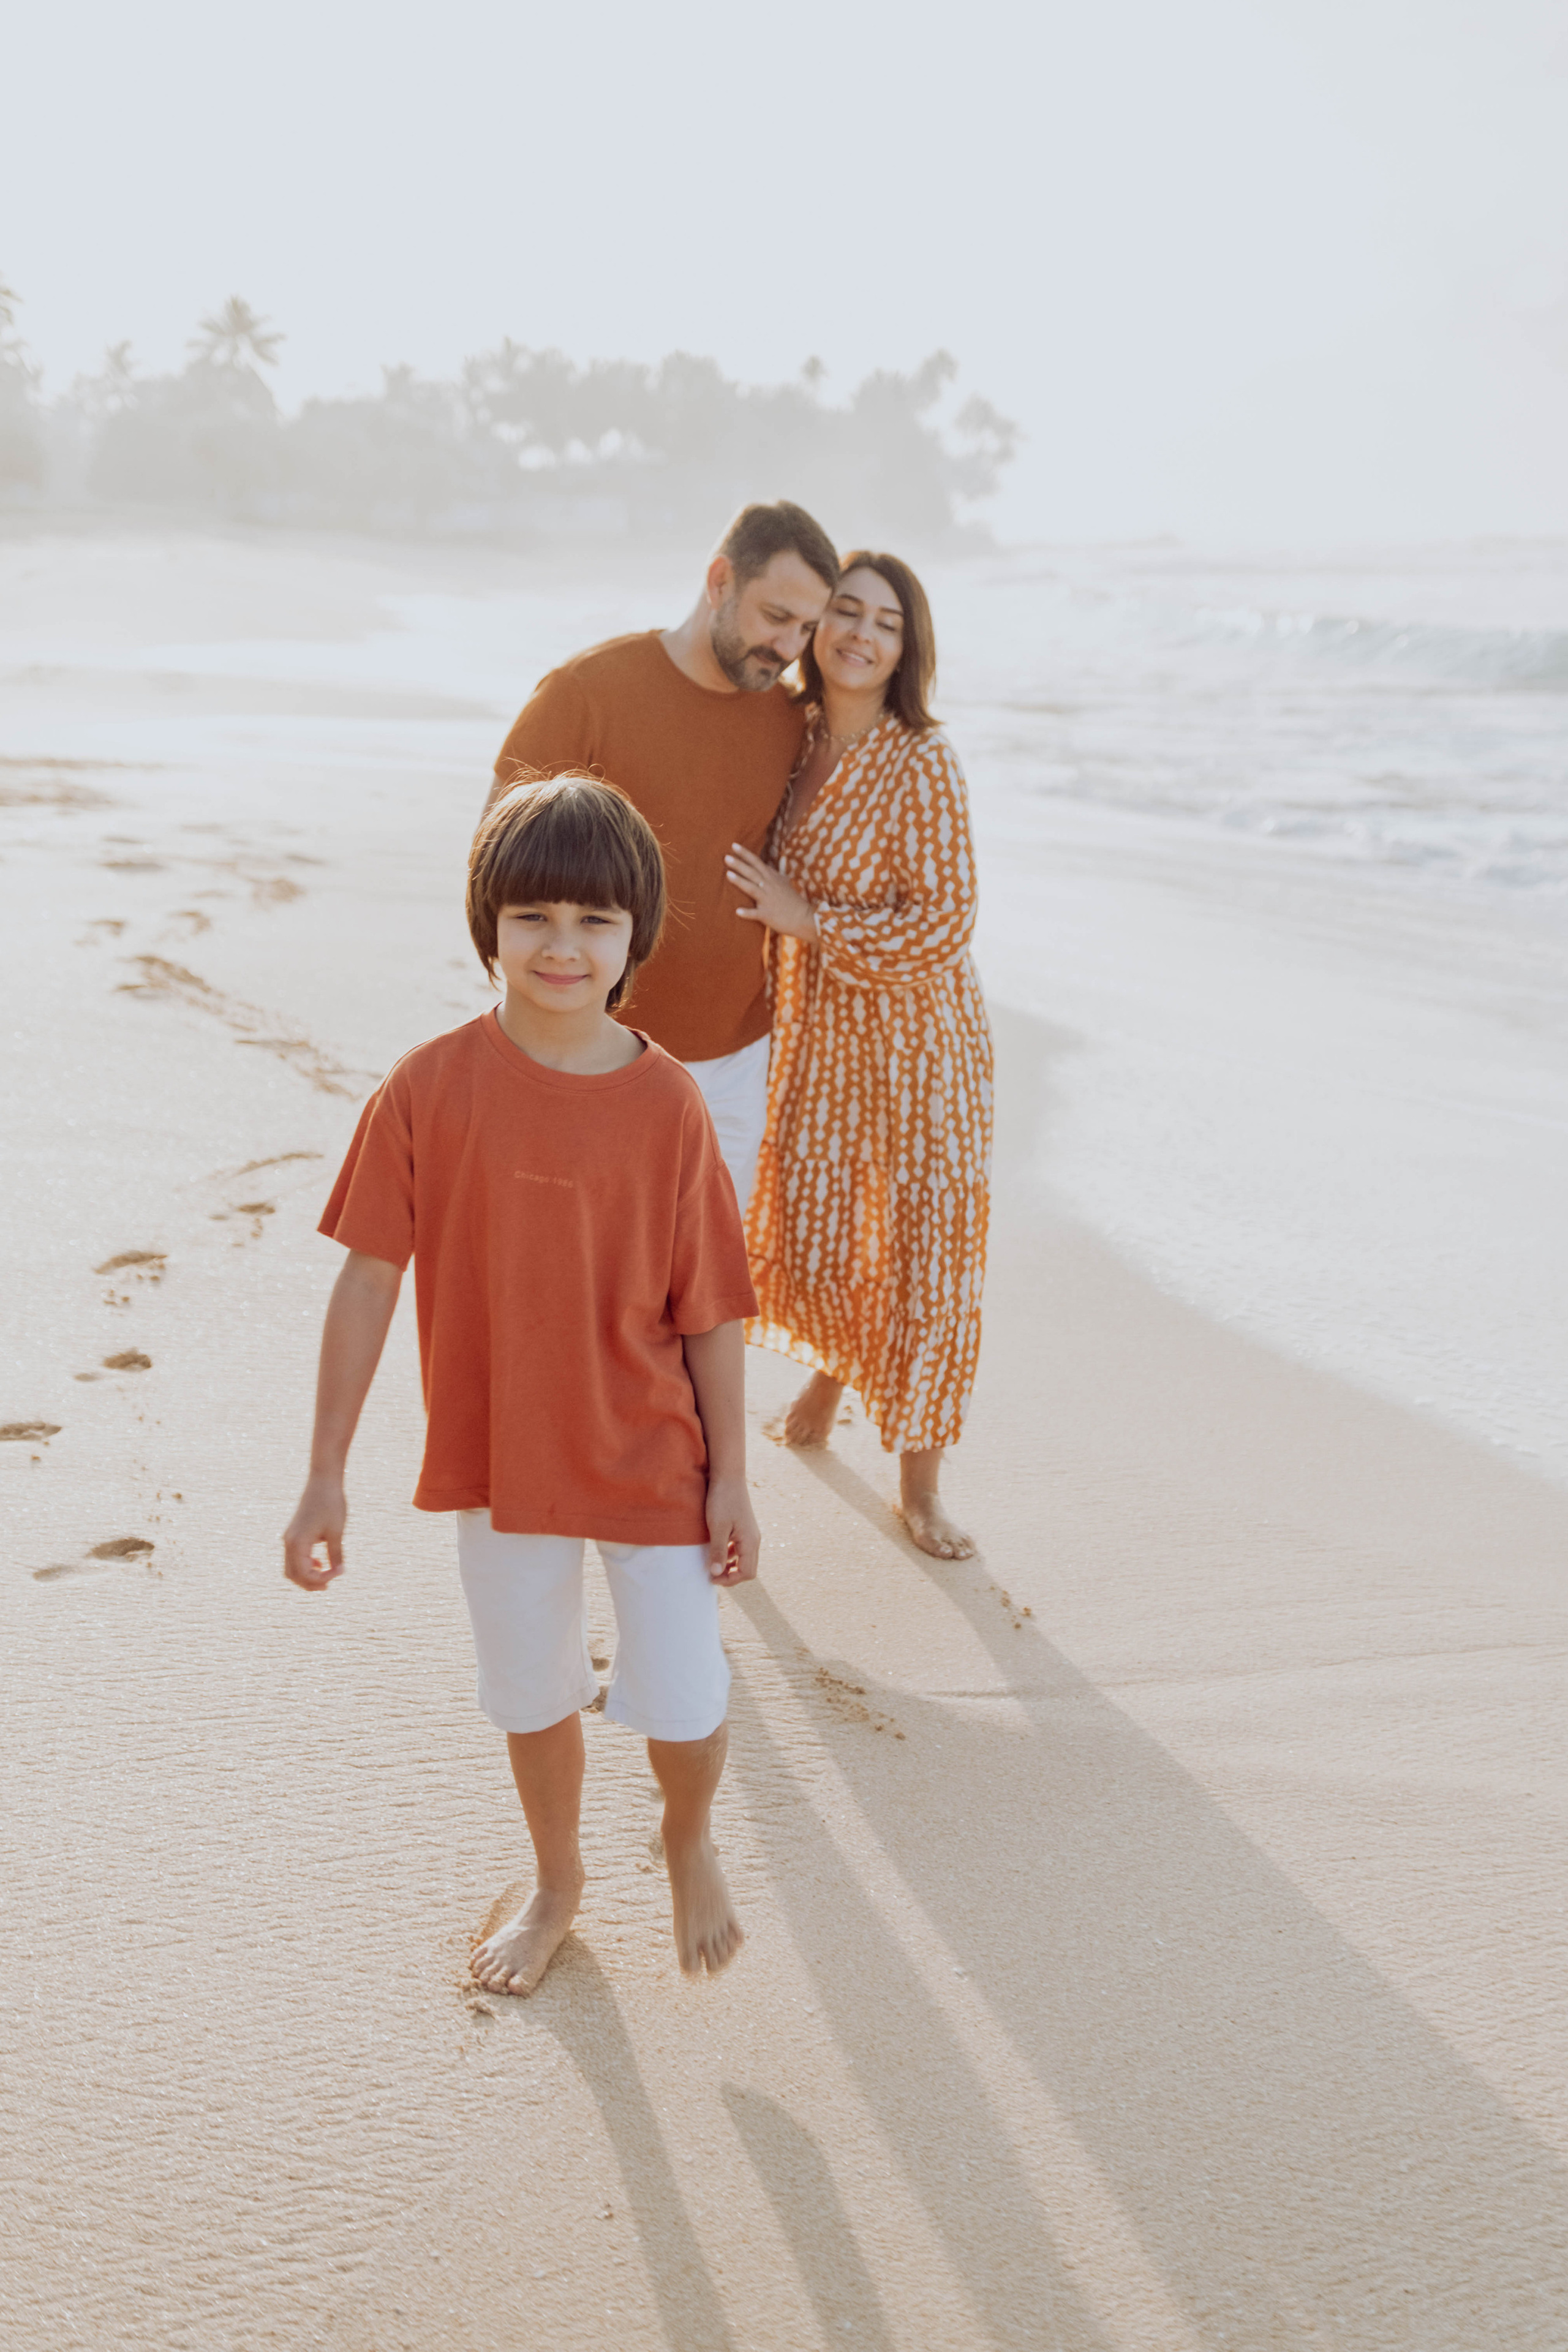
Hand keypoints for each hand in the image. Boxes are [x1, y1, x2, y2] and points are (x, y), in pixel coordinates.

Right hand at [283, 1472, 346, 1590]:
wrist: (324, 1481)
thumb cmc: (331, 1504)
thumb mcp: (337, 1532)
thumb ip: (336, 1555)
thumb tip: (339, 1572)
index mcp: (297, 1543)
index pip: (304, 1573)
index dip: (322, 1579)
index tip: (340, 1572)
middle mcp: (289, 1542)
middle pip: (292, 1575)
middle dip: (309, 1583)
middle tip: (328, 1586)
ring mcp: (289, 1537)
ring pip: (291, 1567)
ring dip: (306, 1575)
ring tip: (325, 1577)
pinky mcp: (293, 1533)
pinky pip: (294, 1556)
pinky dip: (304, 1564)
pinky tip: (320, 1562)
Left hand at [703, 1473, 760, 1585]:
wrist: (728, 1477)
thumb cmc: (722, 1500)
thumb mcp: (717, 1527)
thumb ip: (718, 1551)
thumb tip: (716, 1574)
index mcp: (750, 1542)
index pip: (746, 1573)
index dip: (730, 1580)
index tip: (712, 1578)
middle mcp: (754, 1540)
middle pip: (749, 1569)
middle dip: (731, 1576)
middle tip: (712, 1575)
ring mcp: (751, 1534)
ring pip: (745, 1560)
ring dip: (731, 1566)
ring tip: (713, 1565)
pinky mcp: (745, 1528)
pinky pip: (741, 1549)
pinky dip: (731, 1555)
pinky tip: (718, 1550)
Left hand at [726, 843, 818, 943]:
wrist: (805, 918)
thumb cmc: (794, 901)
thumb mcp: (785, 883)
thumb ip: (774, 874)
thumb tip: (767, 867)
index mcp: (772, 878)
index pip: (757, 863)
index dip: (745, 854)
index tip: (733, 845)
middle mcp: (769, 887)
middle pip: (752, 873)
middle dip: (739, 864)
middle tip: (726, 857)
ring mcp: (768, 900)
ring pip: (752, 889)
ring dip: (740, 881)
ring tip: (727, 875)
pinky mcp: (768, 915)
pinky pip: (756, 913)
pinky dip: (747, 912)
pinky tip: (737, 911)